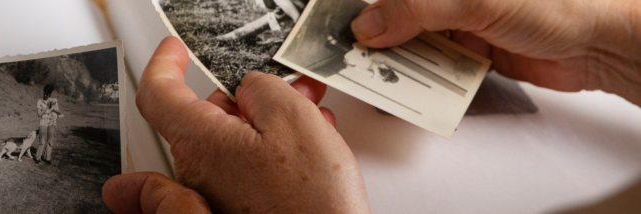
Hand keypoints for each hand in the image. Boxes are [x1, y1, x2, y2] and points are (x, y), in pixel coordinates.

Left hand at [103, 37, 368, 212]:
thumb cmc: (310, 204)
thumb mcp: (295, 120)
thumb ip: (263, 89)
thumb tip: (253, 88)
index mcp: (202, 142)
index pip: (158, 93)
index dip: (166, 64)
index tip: (176, 52)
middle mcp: (198, 171)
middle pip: (207, 115)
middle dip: (246, 98)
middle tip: (288, 90)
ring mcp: (214, 193)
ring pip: (230, 140)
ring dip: (266, 124)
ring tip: (311, 123)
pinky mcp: (236, 206)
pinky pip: (242, 166)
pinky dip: (268, 150)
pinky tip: (304, 151)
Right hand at [351, 0, 640, 104]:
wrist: (602, 44)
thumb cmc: (561, 2)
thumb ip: (416, 9)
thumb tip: (369, 23)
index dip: (366, 5)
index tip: (338, 23)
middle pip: (400, 13)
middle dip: (378, 34)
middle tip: (352, 54)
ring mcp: (464, 20)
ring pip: (414, 41)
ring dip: (398, 59)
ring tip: (378, 73)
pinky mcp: (474, 51)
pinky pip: (436, 65)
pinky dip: (423, 78)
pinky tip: (412, 85)